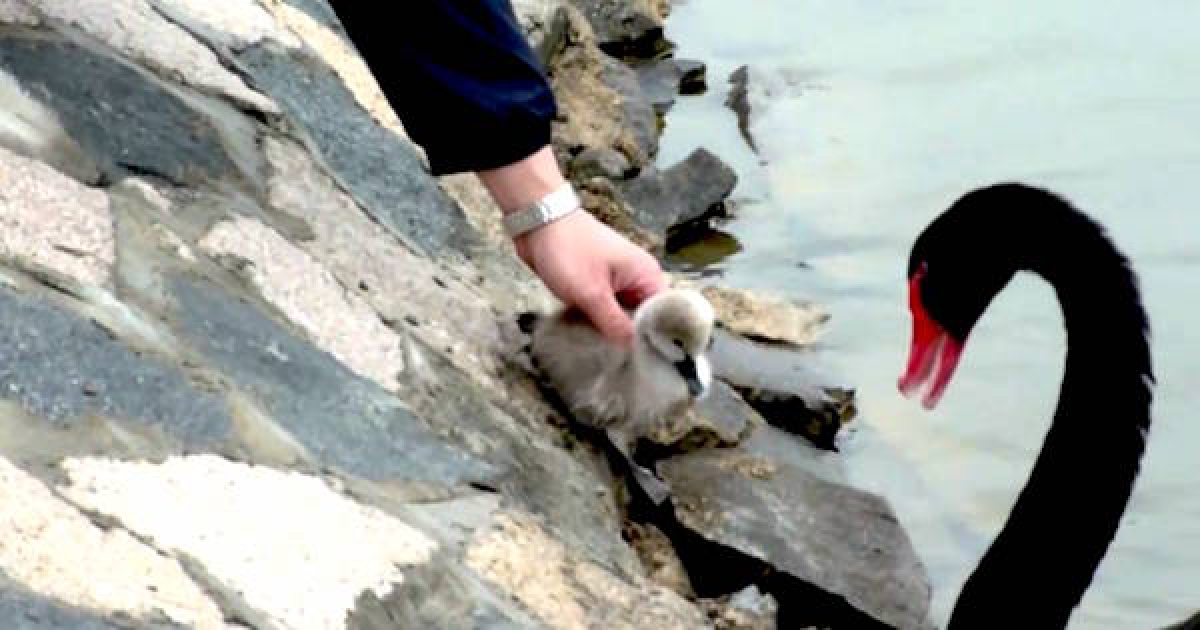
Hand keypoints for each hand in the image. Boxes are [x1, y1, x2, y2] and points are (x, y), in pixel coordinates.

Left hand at [515, 208, 665, 345]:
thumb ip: (614, 324)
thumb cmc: (567, 247)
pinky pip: (604, 310)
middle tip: (620, 361)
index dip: (657, 337)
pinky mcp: (597, 284)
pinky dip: (596, 321)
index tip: (646, 359)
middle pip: (643, 318)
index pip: (664, 314)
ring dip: (610, 330)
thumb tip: (632, 348)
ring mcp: (616, 281)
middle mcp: (636, 278)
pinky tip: (589, 336)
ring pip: (621, 316)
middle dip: (631, 337)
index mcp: (647, 274)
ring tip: (603, 351)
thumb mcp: (592, 293)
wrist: (537, 223)